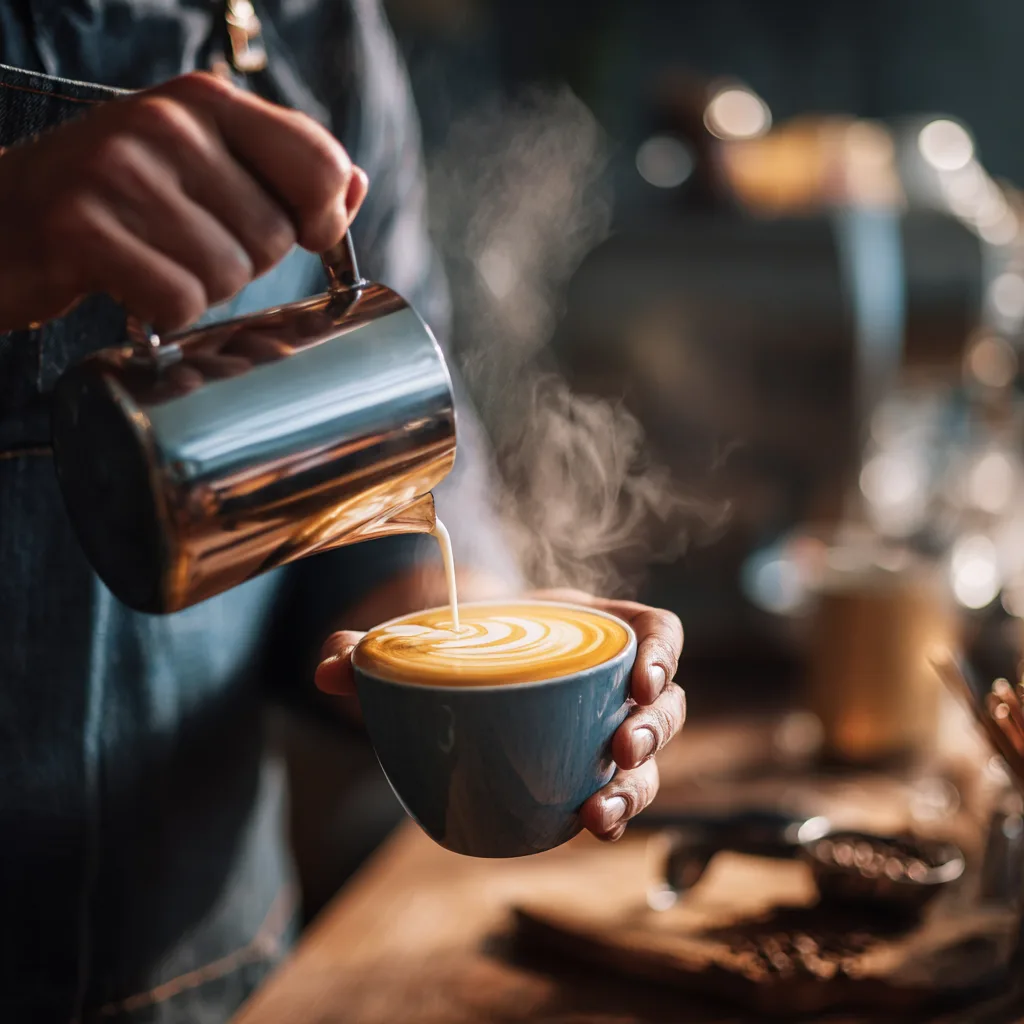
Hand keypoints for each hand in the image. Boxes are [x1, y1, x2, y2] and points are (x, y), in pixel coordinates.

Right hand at [0, 72, 367, 332]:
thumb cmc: (113, 203)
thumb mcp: (197, 167)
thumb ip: (280, 172)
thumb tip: (355, 184)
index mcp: (204, 101)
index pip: (319, 164)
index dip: (322, 219)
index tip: (298, 235)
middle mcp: (164, 124)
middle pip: (273, 237)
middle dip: (239, 263)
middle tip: (180, 246)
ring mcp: (119, 171)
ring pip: (227, 276)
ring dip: (197, 291)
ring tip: (149, 262)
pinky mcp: (81, 227)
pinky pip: (177, 301)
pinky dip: (161, 315)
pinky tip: (129, 288)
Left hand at [315, 588, 684, 842]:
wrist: (469, 668)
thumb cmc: (467, 642)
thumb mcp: (433, 635)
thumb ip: (377, 647)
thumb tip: (325, 668)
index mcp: (594, 629)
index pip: (658, 631)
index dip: (664, 653)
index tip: (642, 679)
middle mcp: (612, 680)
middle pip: (666, 706)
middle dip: (653, 732)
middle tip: (620, 751)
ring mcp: (606, 727)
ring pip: (650, 760)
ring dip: (636, 788)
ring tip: (599, 814)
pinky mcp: (590, 766)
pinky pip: (618, 789)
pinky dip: (610, 808)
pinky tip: (583, 826)